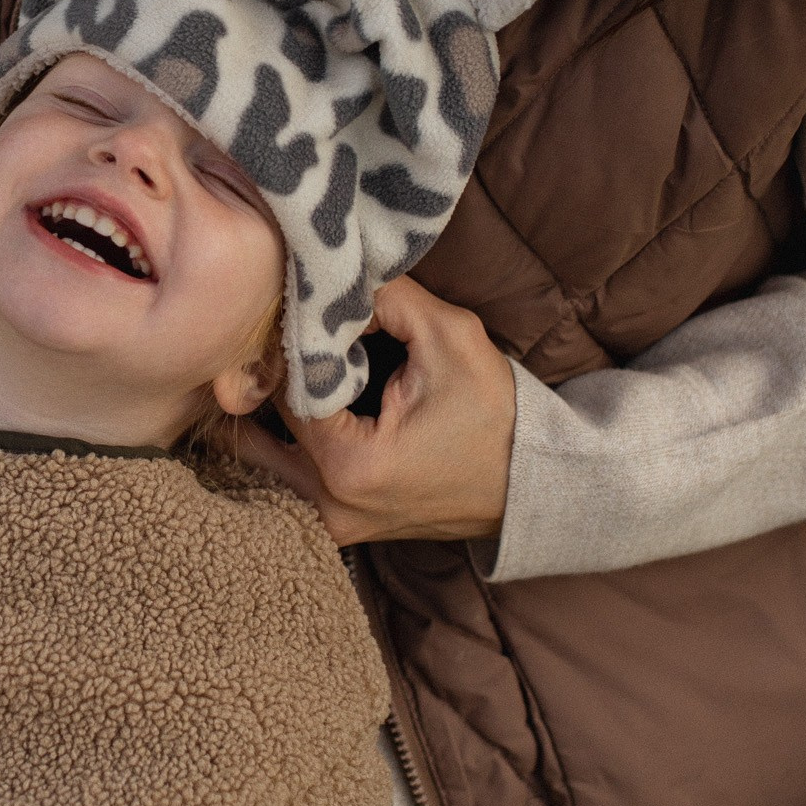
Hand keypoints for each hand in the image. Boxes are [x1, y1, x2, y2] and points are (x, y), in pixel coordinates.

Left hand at [226, 275, 514, 545]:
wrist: (534, 482)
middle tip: (307, 336)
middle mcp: (330, 504)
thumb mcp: (450, 337)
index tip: (313, 315)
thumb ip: (386, 298)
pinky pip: (295, 474)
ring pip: (273, 452)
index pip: (287, 385)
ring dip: (283, 408)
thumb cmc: (497, 415)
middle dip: (288, 373)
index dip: (297, 343)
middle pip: (272, 422)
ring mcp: (333, 522)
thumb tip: (336, 280)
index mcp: (349, 465)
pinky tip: (322, 404)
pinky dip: (298, 438)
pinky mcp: (343, 525)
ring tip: (313, 369)